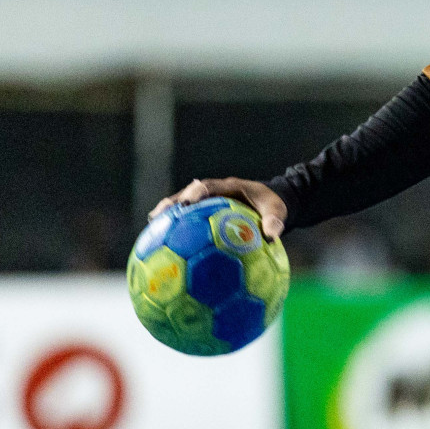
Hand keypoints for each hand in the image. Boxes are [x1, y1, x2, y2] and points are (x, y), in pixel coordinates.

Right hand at [150, 178, 288, 239]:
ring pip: (184, 203)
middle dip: (173, 202)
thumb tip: (272, 236)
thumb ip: (275, 221)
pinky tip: (163, 242)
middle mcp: (216, 191)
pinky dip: (176, 225)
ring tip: (152, 225)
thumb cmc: (273, 205)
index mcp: (230, 186)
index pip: (209, 186)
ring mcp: (209, 201)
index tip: (187, 203)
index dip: (196, 193)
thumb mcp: (277, 211)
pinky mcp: (206, 211)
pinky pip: (189, 217)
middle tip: (158, 215)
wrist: (271, 201)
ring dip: (168, 213)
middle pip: (189, 193)